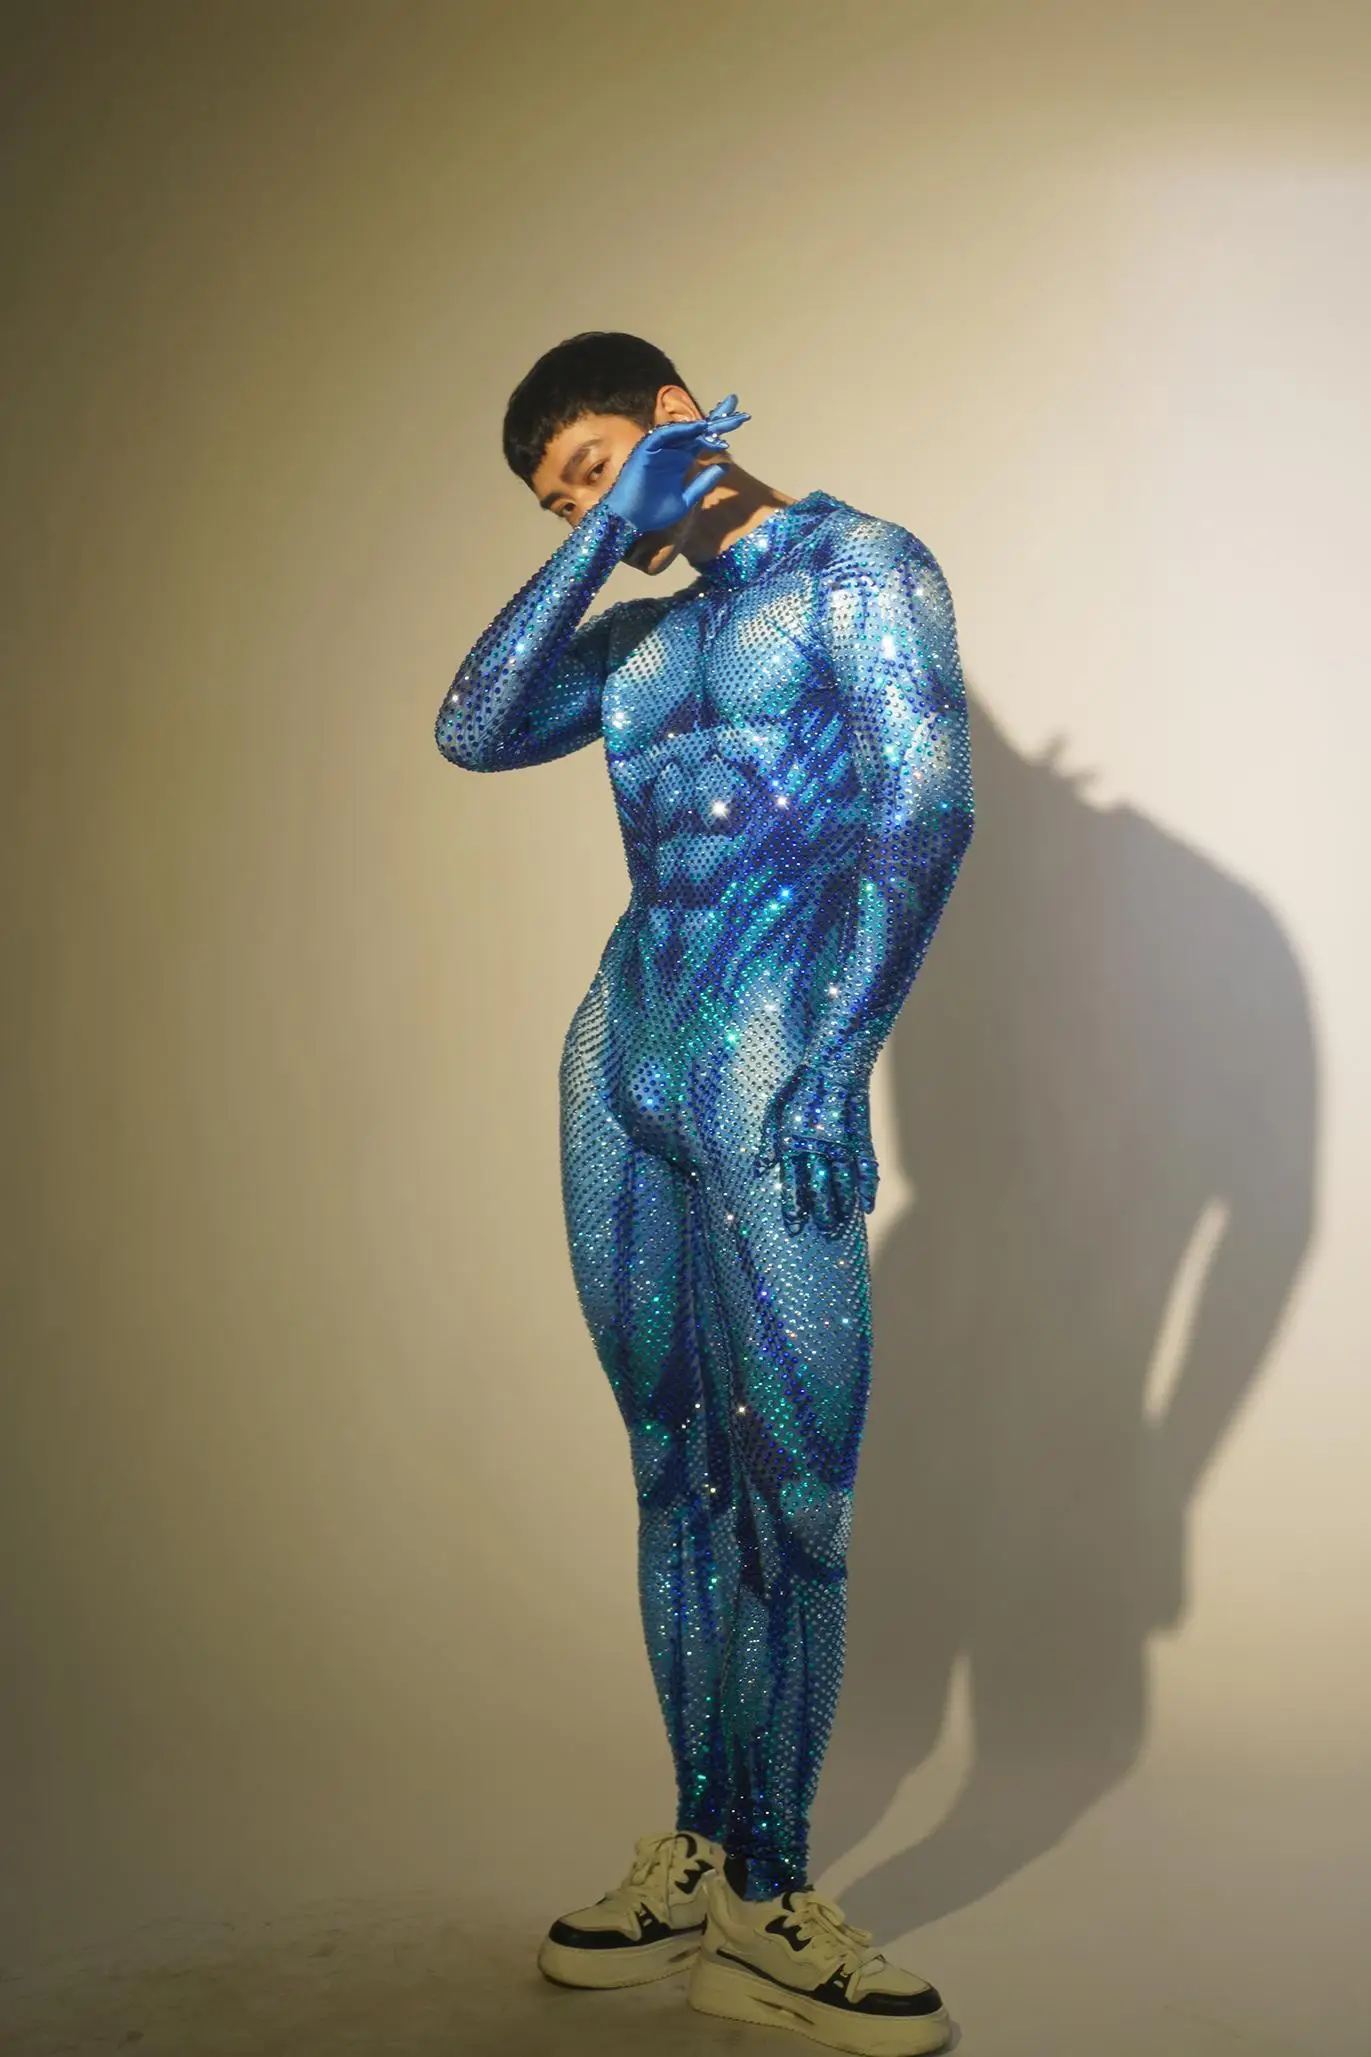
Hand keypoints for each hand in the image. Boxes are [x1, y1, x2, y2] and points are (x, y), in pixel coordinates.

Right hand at [603, 394, 749, 533]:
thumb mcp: (686, 499)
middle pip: (697, 430)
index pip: (703, 440)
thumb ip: (704, 483)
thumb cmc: (654, 512)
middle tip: (735, 404)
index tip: (740, 419)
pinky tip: (698, 426)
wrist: (630, 522)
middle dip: (716, 419)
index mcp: (681, 460)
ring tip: (723, 418)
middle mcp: (672, 451)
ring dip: (702, 423)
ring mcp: (659, 450)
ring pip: (683, 431)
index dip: (719, 429)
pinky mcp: (646, 450)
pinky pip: (664, 436)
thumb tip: (725, 466)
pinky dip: (680, 430)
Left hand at [753, 1063, 878, 1238]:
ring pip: (843, 1181)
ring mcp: (841, 1140)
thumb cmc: (800, 1085)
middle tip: (823, 1231)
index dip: (794, 1204)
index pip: (793, 1180)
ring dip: (842, 1206)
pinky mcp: (860, 1135)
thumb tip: (760, 1168)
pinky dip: (868, 1188)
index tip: (795, 1225)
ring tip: (840, 1225)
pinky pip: (866, 1167)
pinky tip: (867, 1206)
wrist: (833, 1062)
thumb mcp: (775, 1109)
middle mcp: (816, 1144)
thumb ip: (768, 1140)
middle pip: (820, 1186)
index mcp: (793, 1139)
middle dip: (821, 1210)